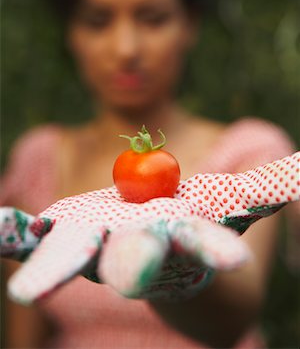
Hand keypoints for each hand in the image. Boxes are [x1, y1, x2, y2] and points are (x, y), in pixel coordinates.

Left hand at [1, 152, 298, 304]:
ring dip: (53, 268)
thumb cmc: (195, 230)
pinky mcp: (68, 230)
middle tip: (133, 274)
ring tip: (29, 291)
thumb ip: (264, 189)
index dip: (215, 248)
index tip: (231, 258)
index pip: (203, 246)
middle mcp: (138, 248)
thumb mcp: (233, 205)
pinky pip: (34, 237)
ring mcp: (98, 242)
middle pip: (138, 260)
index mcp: (182, 240)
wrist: (150, 250)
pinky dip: (13, 235)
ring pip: (76, 257)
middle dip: (137, 265)